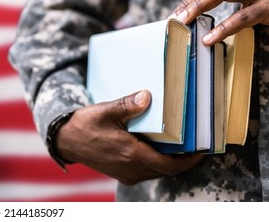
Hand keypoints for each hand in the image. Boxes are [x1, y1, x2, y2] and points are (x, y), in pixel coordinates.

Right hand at [55, 90, 203, 184]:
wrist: (65, 140)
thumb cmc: (84, 125)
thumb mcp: (105, 111)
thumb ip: (127, 105)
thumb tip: (147, 96)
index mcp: (131, 154)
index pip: (170, 165)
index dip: (190, 160)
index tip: (203, 150)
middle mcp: (131, 168)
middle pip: (167, 170)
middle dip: (184, 160)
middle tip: (197, 144)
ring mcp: (126, 173)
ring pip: (157, 171)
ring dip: (170, 161)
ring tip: (182, 145)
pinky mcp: (122, 173)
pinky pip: (147, 171)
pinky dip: (157, 162)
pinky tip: (159, 148)